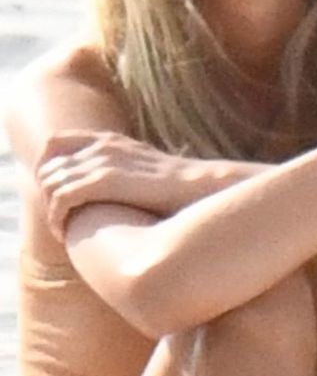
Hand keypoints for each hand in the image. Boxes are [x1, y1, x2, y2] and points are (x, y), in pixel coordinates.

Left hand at [36, 132, 258, 234]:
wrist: (209, 191)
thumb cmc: (187, 195)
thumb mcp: (151, 179)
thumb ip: (130, 181)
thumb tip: (124, 202)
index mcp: (112, 141)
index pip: (57, 143)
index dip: (49, 169)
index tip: (59, 199)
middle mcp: (103, 146)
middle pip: (49, 162)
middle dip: (46, 193)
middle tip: (60, 221)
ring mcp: (105, 162)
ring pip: (52, 180)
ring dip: (51, 208)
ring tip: (63, 231)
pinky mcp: (107, 180)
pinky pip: (63, 195)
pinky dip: (58, 216)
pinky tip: (67, 234)